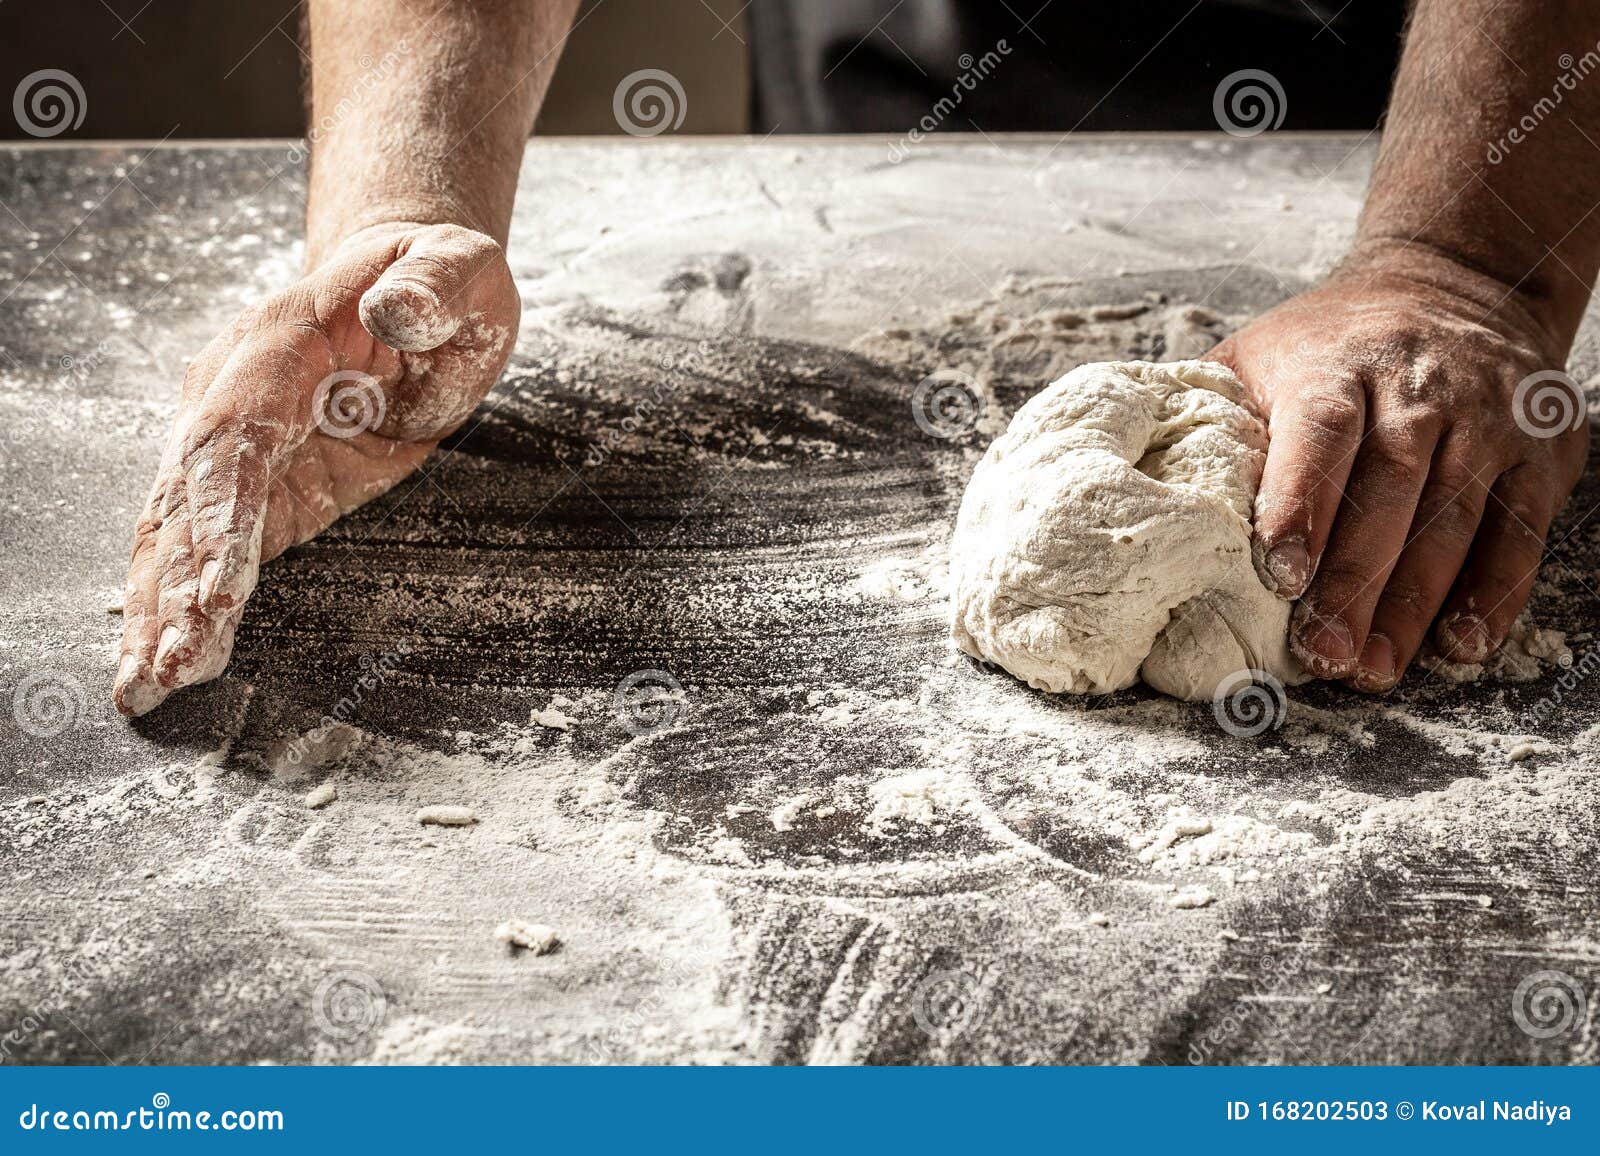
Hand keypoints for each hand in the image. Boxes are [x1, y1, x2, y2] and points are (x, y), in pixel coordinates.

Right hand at [113, 222, 517, 715]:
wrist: (412, 287)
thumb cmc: (438, 282)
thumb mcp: (458, 273)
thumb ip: (431, 290)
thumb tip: (395, 310)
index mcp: (281, 344)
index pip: (236, 431)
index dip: (221, 510)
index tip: (217, 586)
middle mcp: (236, 393)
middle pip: (189, 494)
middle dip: (176, 583)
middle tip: (168, 665)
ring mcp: (239, 442)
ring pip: (181, 530)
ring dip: (161, 608)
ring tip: (146, 685)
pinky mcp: (262, 485)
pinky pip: (209, 548)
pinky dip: (184, 604)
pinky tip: (165, 660)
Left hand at [1208, 247, 1588, 691]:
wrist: (1453, 281)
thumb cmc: (1329, 342)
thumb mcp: (1258, 353)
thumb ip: (1204, 412)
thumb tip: (1126, 477)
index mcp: (1338, 362)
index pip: (1323, 431)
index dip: (1303, 504)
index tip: (1281, 575)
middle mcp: (1420, 386)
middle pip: (1393, 488)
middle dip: (1356, 580)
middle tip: (1323, 655)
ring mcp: (1488, 416)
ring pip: (1457, 516)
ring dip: (1418, 602)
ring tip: (1375, 667)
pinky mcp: (1539, 448)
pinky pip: (1521, 527)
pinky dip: (1496, 589)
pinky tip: (1460, 643)